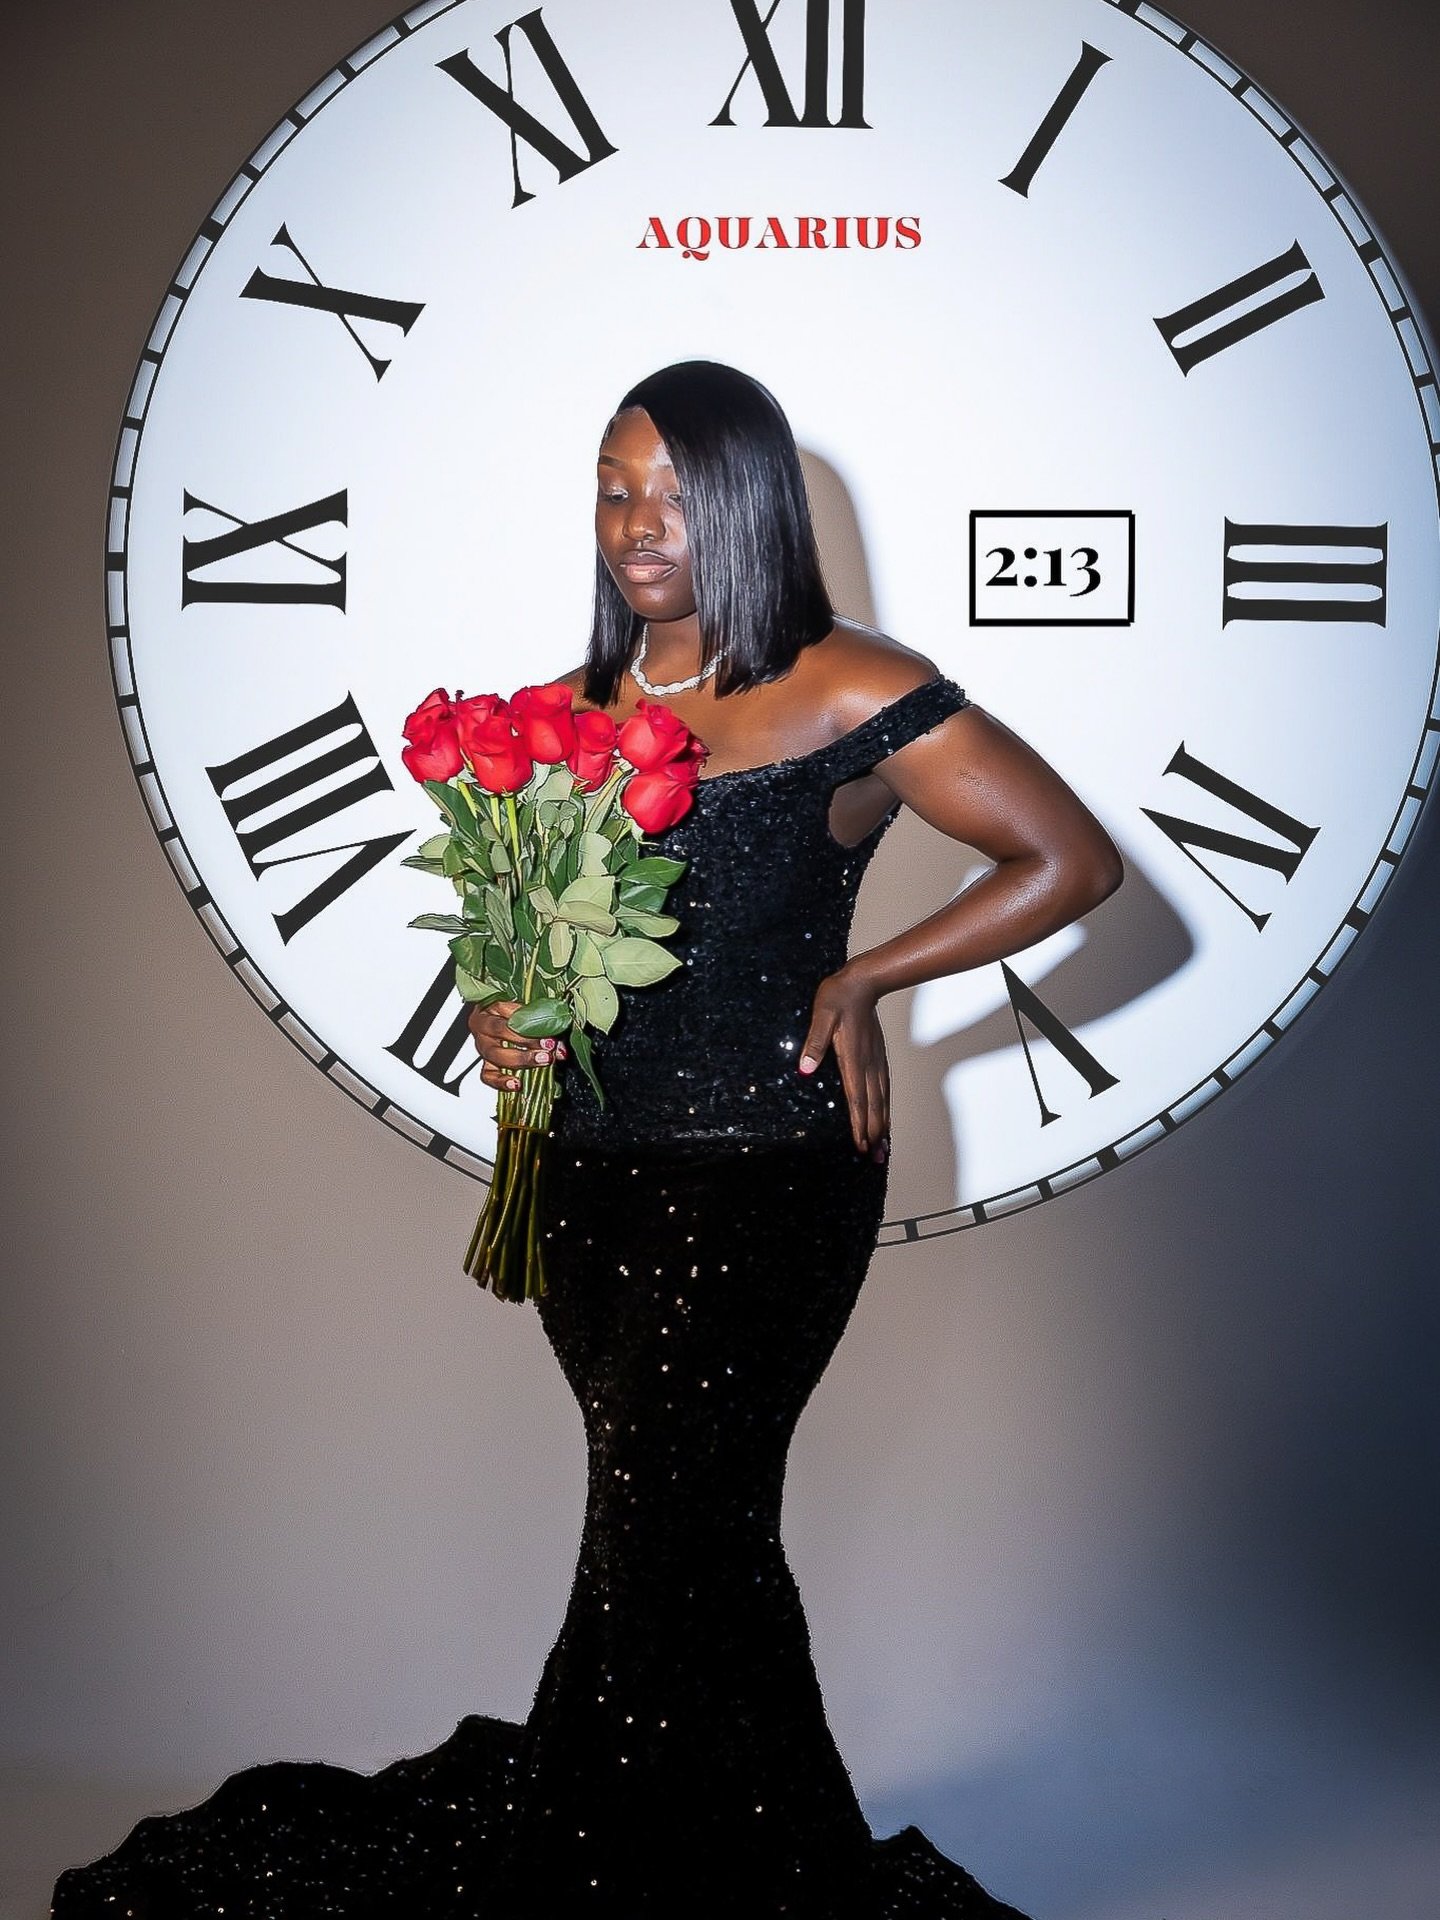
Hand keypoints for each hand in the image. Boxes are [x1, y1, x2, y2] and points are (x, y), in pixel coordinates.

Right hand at [467, 998, 566, 1092]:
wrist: (497, 1020)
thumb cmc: (515, 1014)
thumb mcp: (528, 1011)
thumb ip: (543, 1024)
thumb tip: (560, 1047)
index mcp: (492, 1007)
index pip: (511, 1013)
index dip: (531, 1025)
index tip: (550, 1035)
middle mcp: (483, 1027)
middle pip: (501, 1032)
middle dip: (528, 1040)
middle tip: (548, 1048)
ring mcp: (483, 1046)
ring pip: (496, 1055)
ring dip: (521, 1059)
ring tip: (541, 1061)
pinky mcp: (485, 1064)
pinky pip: (488, 1075)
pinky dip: (501, 1082)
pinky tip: (516, 1085)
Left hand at [797, 967, 889, 1159]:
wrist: (862, 981)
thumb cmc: (838, 997)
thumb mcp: (820, 1015)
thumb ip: (814, 1043)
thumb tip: (805, 1070)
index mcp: (853, 1058)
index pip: (856, 1098)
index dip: (858, 1124)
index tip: (860, 1146)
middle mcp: (868, 1063)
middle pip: (873, 1106)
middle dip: (874, 1134)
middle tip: (875, 1158)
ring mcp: (875, 1060)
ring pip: (882, 1100)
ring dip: (882, 1125)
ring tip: (883, 1147)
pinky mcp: (877, 1056)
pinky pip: (884, 1088)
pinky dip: (885, 1107)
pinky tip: (885, 1116)